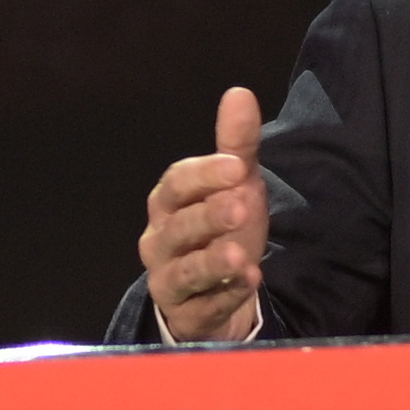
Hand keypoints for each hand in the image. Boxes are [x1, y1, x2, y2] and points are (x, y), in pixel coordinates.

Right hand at [141, 88, 268, 341]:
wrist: (217, 295)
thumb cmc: (221, 231)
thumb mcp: (235, 187)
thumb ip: (236, 145)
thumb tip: (240, 93)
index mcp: (168, 204)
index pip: (176, 184)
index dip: (203, 174)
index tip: (237, 166)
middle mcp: (160, 242)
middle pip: (178, 227)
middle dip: (207, 216)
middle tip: (240, 206)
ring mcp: (168, 281)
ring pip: (183, 272)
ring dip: (211, 263)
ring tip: (241, 257)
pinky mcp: (185, 316)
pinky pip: (201, 308)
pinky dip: (224, 296)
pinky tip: (249, 283)